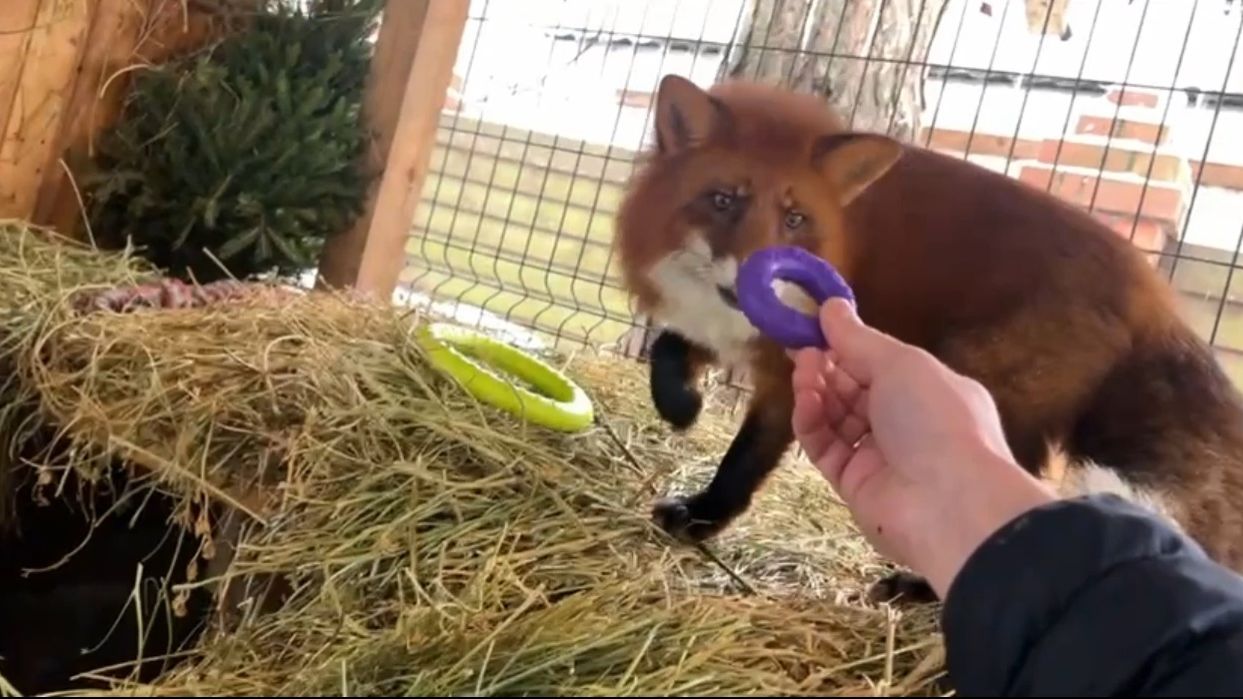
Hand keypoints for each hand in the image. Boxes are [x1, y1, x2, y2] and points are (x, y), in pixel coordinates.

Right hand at [790, 299, 1055, 596]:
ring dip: (817, 391)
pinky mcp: (854, 484)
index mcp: (930, 391)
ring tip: (801, 370)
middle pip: (855, 391)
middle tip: (798, 347)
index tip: (813, 327)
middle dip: (827, 367)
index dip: (847, 346)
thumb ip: (859, 339)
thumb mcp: (901, 364)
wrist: (950, 505)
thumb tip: (832, 306)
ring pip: (837, 418)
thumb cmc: (936, 418)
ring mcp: (880, 456)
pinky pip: (826, 448)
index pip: (881, 364)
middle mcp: (907, 424)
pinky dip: (813, 423)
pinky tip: (805, 401)